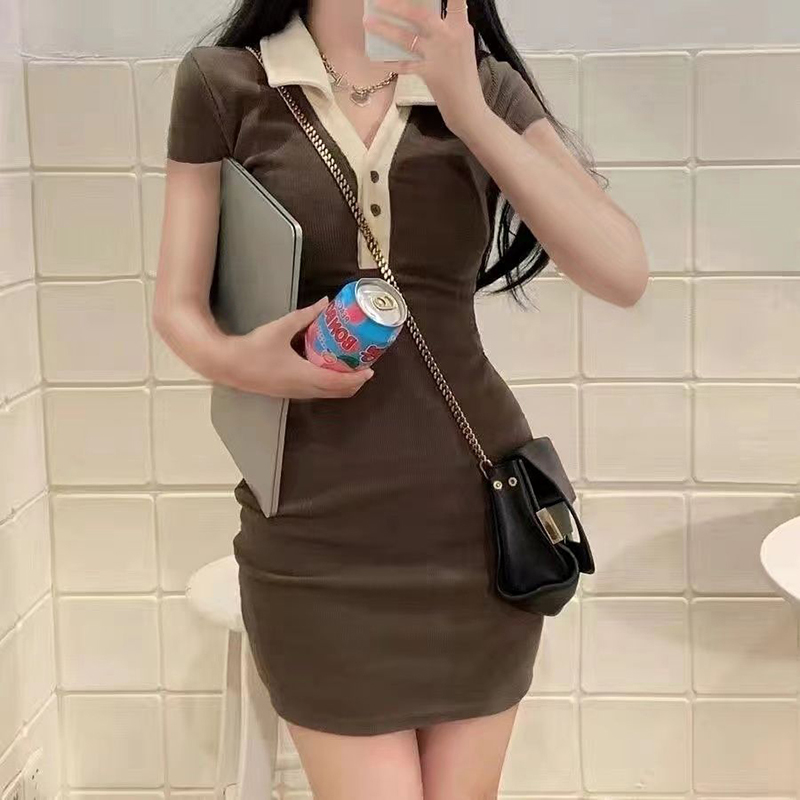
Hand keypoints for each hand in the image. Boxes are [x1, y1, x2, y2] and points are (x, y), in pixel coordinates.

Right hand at [227, 296, 374, 398]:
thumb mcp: (281, 328)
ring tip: (351, 370)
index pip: (337, 382)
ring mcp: (294, 393)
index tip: (370, 370)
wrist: (227, 365)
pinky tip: (328, 371)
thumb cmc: (253, 347)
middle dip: (354, 384)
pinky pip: (315, 392)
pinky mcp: (288, 392)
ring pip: (326, 394)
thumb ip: (305, 316)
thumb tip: (325, 303)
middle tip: (365, 369)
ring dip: (341, 386)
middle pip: (336, 393)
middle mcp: (302, 388)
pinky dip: (328, 386)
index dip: (356, 378)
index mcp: (303, 374)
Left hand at [363, 0, 487, 135]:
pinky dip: (388, 63)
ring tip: (367, 21)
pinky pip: (404, 66)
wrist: (468, 107)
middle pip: (422, 15)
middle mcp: (449, 37)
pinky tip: (374, 60)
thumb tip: (428, 18)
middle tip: (379, 0)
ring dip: (385, 29)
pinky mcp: (428, 73)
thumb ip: (449, 28)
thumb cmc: (465, 76)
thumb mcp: (463, 45)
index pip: (456, 1)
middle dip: (399, 6)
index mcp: (461, 27)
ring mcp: (437, 55)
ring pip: (407, 38)